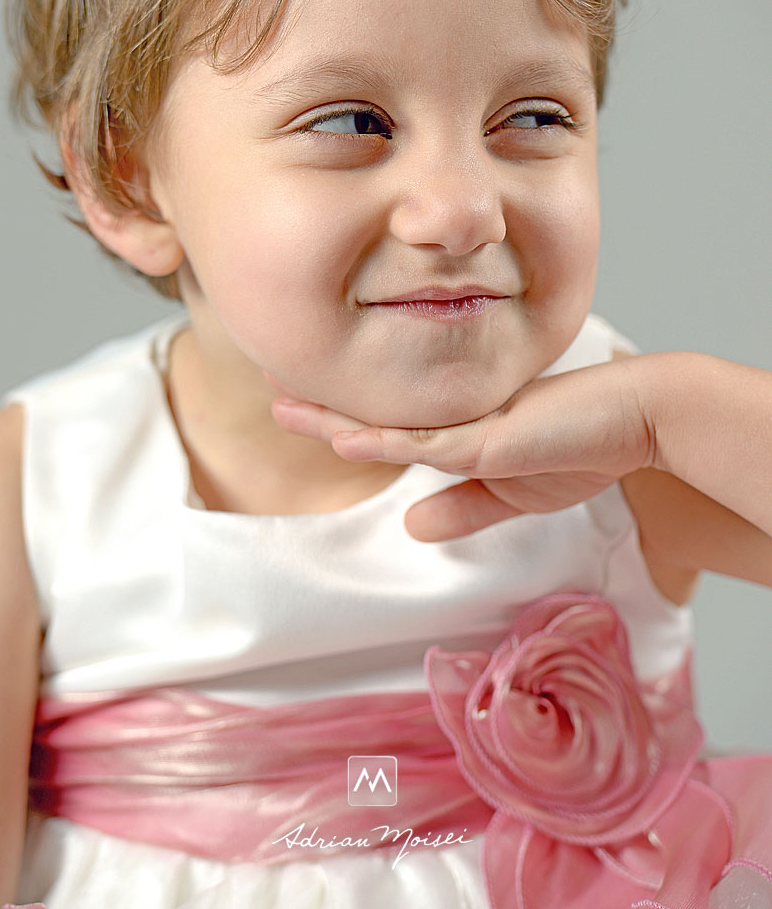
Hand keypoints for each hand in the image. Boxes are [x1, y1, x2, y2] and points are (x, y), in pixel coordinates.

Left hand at [268, 358, 656, 540]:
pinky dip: (383, 441)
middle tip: (271, 381)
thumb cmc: (582, 448)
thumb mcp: (512, 495)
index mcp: (457, 427)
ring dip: (332, 414)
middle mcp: (454, 417)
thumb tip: (410, 527)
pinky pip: (427, 443)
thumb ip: (462, 508)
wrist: (638, 420)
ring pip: (389, 421)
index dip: (342, 415)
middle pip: (375, 412)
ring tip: (283, 399)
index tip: (299, 403)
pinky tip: (343, 436)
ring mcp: (469, 422)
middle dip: (320, 402)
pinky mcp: (490, 436)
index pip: (387, 425)